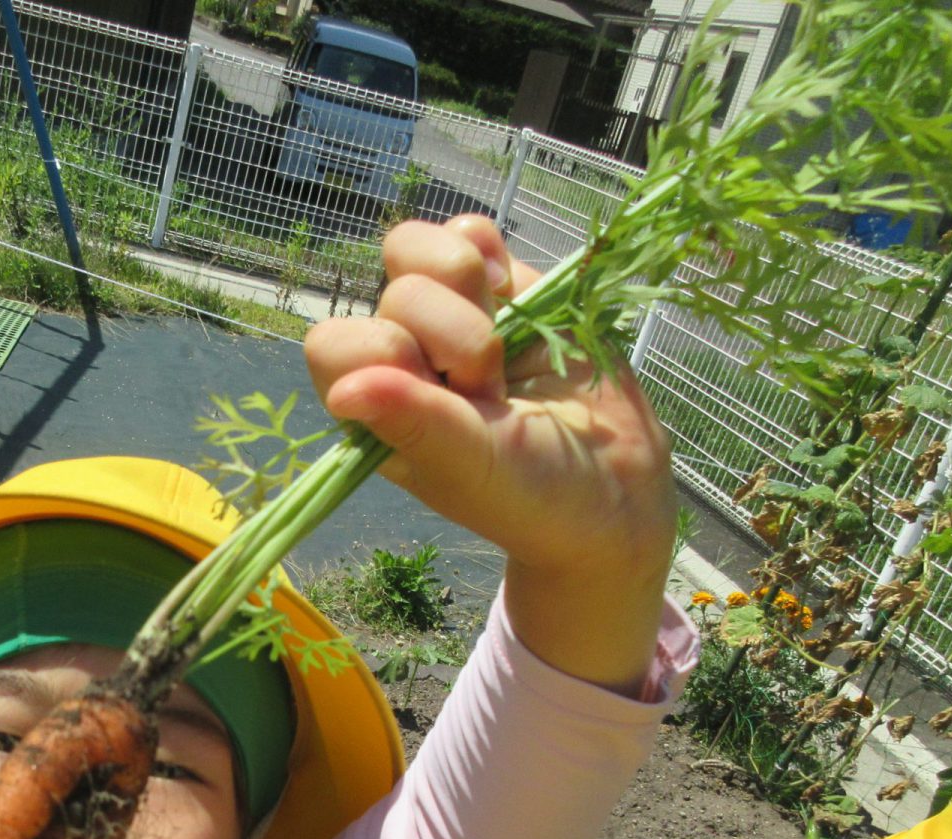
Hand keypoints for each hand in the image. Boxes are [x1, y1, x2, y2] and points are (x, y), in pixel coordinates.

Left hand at [305, 215, 676, 695]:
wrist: (616, 483)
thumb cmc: (533, 493)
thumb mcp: (475, 466)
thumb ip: (415, 423)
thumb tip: (343, 392)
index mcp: (374, 408)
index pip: (335, 345)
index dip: (391, 353)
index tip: (448, 395)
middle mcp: (400, 357)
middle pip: (394, 294)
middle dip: (457, 340)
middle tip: (492, 394)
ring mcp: (445, 313)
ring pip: (420, 249)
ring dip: (474, 296)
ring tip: (508, 356)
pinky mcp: (495, 283)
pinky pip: (468, 231)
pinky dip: (494, 256)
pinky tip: (518, 302)